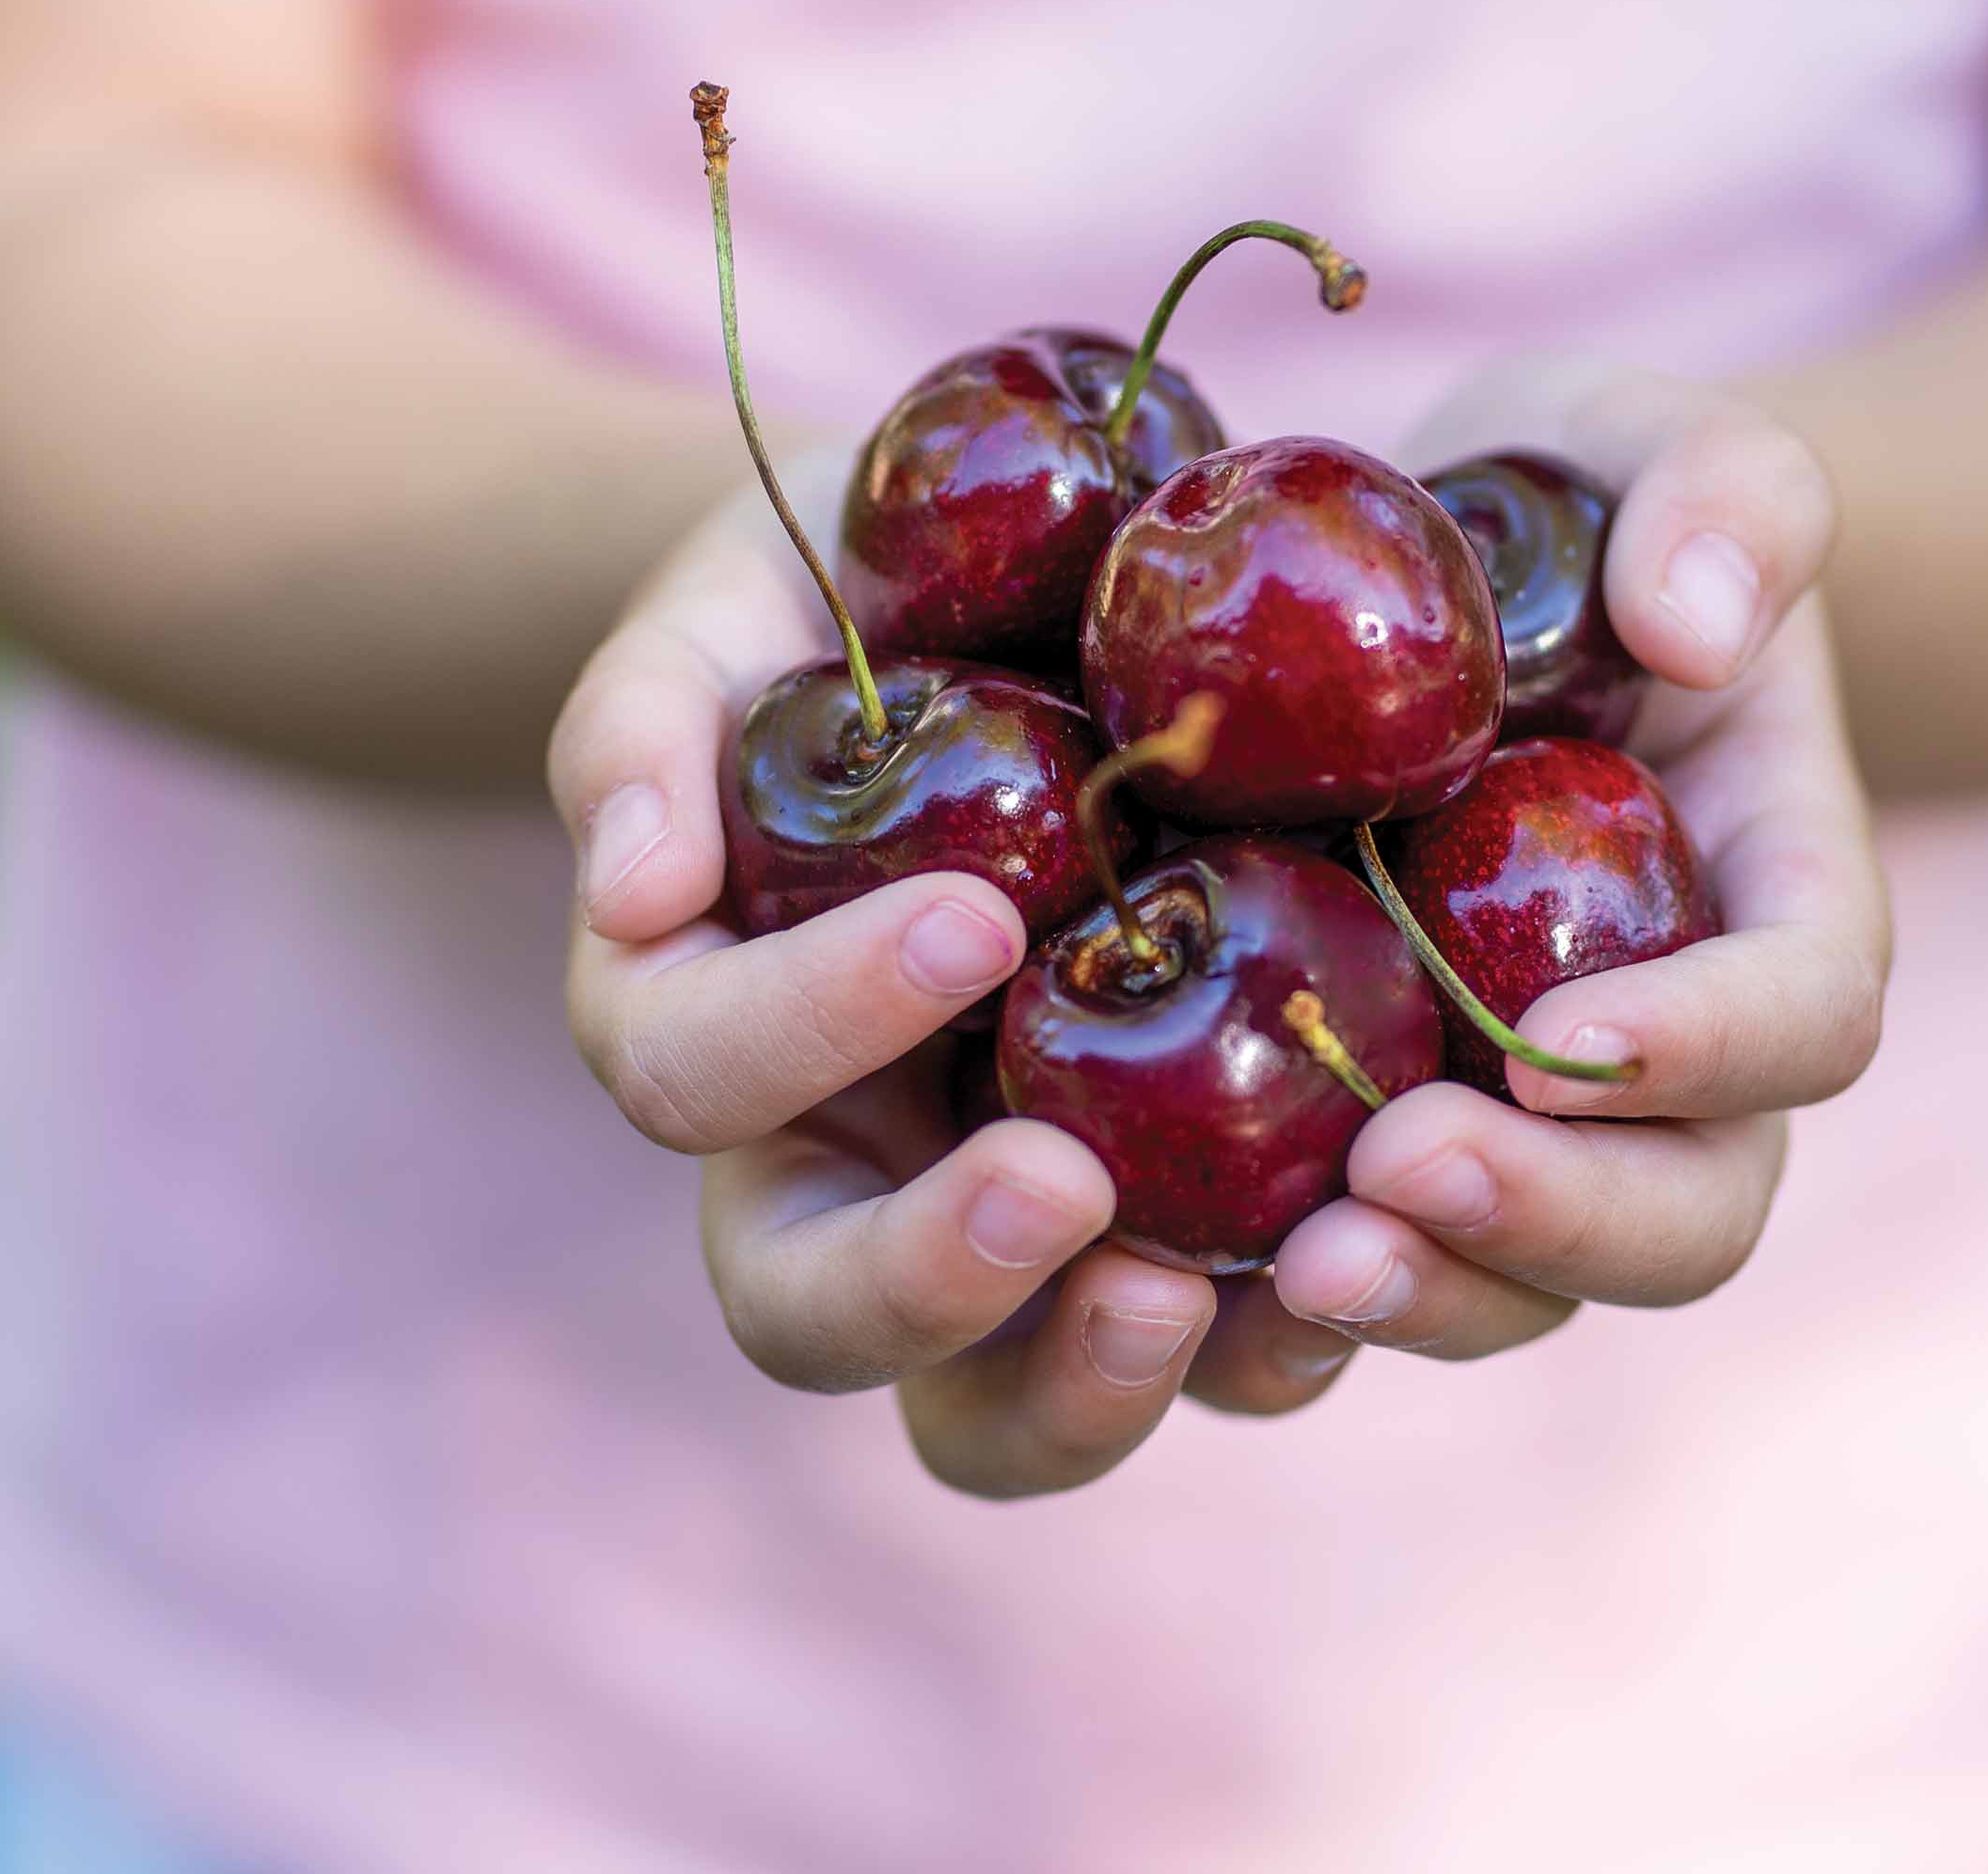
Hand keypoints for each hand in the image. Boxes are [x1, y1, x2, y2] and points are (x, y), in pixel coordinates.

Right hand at [549, 484, 1236, 1497]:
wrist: (1052, 578)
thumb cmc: (866, 593)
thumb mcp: (741, 605)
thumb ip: (649, 722)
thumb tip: (634, 889)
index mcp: (725, 1017)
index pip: (695, 1076)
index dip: (805, 1025)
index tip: (973, 915)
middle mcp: (850, 1151)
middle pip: (814, 1316)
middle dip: (925, 1281)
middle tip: (1063, 1185)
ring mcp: (1014, 1200)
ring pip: (1001, 1409)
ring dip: (1090, 1382)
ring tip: (1209, 1285)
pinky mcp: (1180, 1209)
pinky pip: (1211, 1345)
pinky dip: (1274, 1345)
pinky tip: (1352, 1263)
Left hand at [1265, 367, 1889, 1360]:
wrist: (1445, 585)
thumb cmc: (1565, 502)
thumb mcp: (1643, 439)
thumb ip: (1724, 495)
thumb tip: (1699, 631)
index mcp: (1769, 895)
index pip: (1804, 1012)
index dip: (1711, 1049)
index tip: (1557, 1031)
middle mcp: (1670, 1047)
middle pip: (1683, 1210)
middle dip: (1553, 1222)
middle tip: (1395, 1175)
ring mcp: (1522, 1106)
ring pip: (1525, 1277)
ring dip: (1425, 1294)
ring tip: (1285, 1270)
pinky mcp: (1379, 1119)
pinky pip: (1367, 1247)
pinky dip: (1283, 1304)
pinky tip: (1166, 1272)